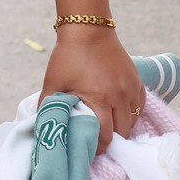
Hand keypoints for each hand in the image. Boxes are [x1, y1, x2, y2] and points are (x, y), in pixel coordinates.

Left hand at [40, 24, 142, 148]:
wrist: (88, 30)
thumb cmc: (68, 57)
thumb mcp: (52, 82)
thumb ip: (47, 105)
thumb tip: (41, 123)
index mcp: (99, 99)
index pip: (106, 137)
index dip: (99, 147)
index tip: (91, 148)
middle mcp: (119, 97)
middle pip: (123, 133)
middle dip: (112, 140)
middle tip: (99, 139)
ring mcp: (131, 89)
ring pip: (133, 121)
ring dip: (122, 127)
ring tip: (108, 126)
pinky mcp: (138, 82)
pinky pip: (139, 107)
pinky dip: (131, 113)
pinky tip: (118, 112)